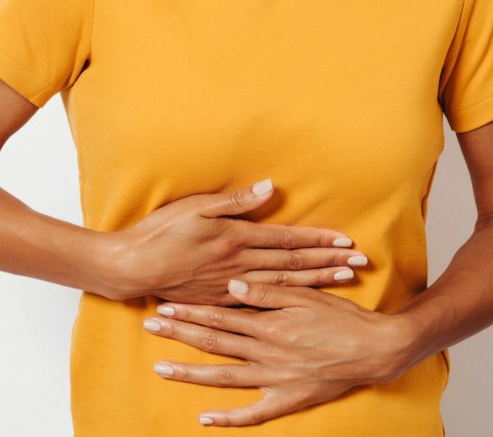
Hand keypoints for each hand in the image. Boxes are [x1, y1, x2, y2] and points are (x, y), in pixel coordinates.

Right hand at [103, 180, 366, 303]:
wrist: (132, 268)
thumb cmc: (160, 233)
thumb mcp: (195, 207)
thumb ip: (234, 201)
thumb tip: (268, 188)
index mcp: (236, 239)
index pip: (287, 240)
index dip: (319, 240)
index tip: (347, 241)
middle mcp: (240, 265)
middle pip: (293, 264)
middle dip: (329, 262)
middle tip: (359, 263)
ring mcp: (233, 286)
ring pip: (285, 285)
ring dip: (317, 281)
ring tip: (344, 279)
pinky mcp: (222, 300)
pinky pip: (264, 302)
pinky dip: (289, 302)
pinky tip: (305, 303)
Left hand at [141, 280, 416, 426]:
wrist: (376, 349)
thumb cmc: (342, 317)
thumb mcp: (305, 295)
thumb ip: (266, 292)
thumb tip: (230, 284)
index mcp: (270, 323)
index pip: (220, 315)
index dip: (190, 310)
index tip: (164, 305)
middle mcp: (268, 352)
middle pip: (215, 342)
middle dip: (180, 334)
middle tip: (150, 327)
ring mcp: (276, 378)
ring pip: (225, 376)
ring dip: (191, 373)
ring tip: (161, 369)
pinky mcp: (289, 399)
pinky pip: (254, 414)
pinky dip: (229, 419)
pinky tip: (205, 419)